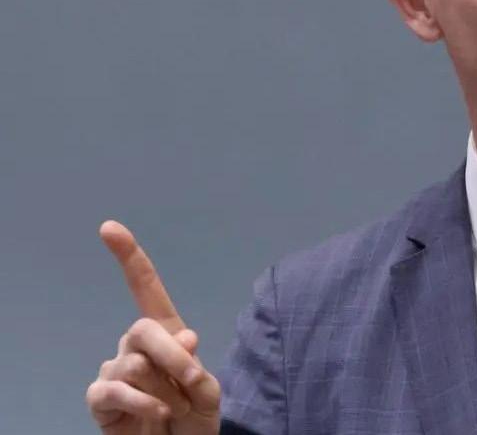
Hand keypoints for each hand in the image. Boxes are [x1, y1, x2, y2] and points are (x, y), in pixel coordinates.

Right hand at [86, 221, 220, 434]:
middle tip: (193, 385)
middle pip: (144, 329)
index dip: (130, 258)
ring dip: (165, 390)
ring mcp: (115, 371)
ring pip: (135, 365)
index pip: (146, 289)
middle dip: (174, 358)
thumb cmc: (194, 418)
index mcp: (165, 333)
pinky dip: (143, 403)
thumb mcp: (208, 391)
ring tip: (174, 409)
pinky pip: (115, 390)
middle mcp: (136, 346)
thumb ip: (195, 363)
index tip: (110, 228)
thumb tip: (184, 337)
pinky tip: (158, 414)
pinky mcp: (100, 399)